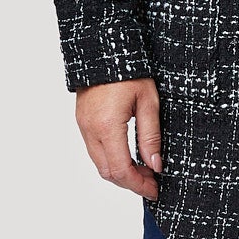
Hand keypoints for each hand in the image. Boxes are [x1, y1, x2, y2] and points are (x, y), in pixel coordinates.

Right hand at [75, 77, 162, 199]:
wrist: (105, 48)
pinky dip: (111, 160)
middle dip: (131, 183)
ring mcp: (84, 126)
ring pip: (99, 164)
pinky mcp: (83, 122)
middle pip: (108, 172)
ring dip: (120, 173)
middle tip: (152, 183)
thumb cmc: (130, 71)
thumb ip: (151, 137)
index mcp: (108, 126)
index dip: (139, 185)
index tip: (155, 190)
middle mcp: (91, 130)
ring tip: (143, 170)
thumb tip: (154, 165)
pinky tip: (129, 156)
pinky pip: (95, 151)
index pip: (122, 170)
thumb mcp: (148, 103)